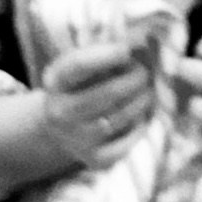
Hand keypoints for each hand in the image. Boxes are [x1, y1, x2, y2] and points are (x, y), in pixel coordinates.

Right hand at [37, 41, 159, 170]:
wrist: (61, 127)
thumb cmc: (80, 87)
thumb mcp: (81, 66)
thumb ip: (104, 53)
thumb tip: (139, 43)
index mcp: (55, 82)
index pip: (79, 66)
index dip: (106, 55)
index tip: (128, 49)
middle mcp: (60, 112)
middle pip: (106, 94)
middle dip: (134, 79)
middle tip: (145, 72)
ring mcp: (75, 138)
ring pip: (119, 118)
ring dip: (141, 101)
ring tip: (146, 92)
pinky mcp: (94, 158)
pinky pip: (126, 144)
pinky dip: (139, 129)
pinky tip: (140, 118)